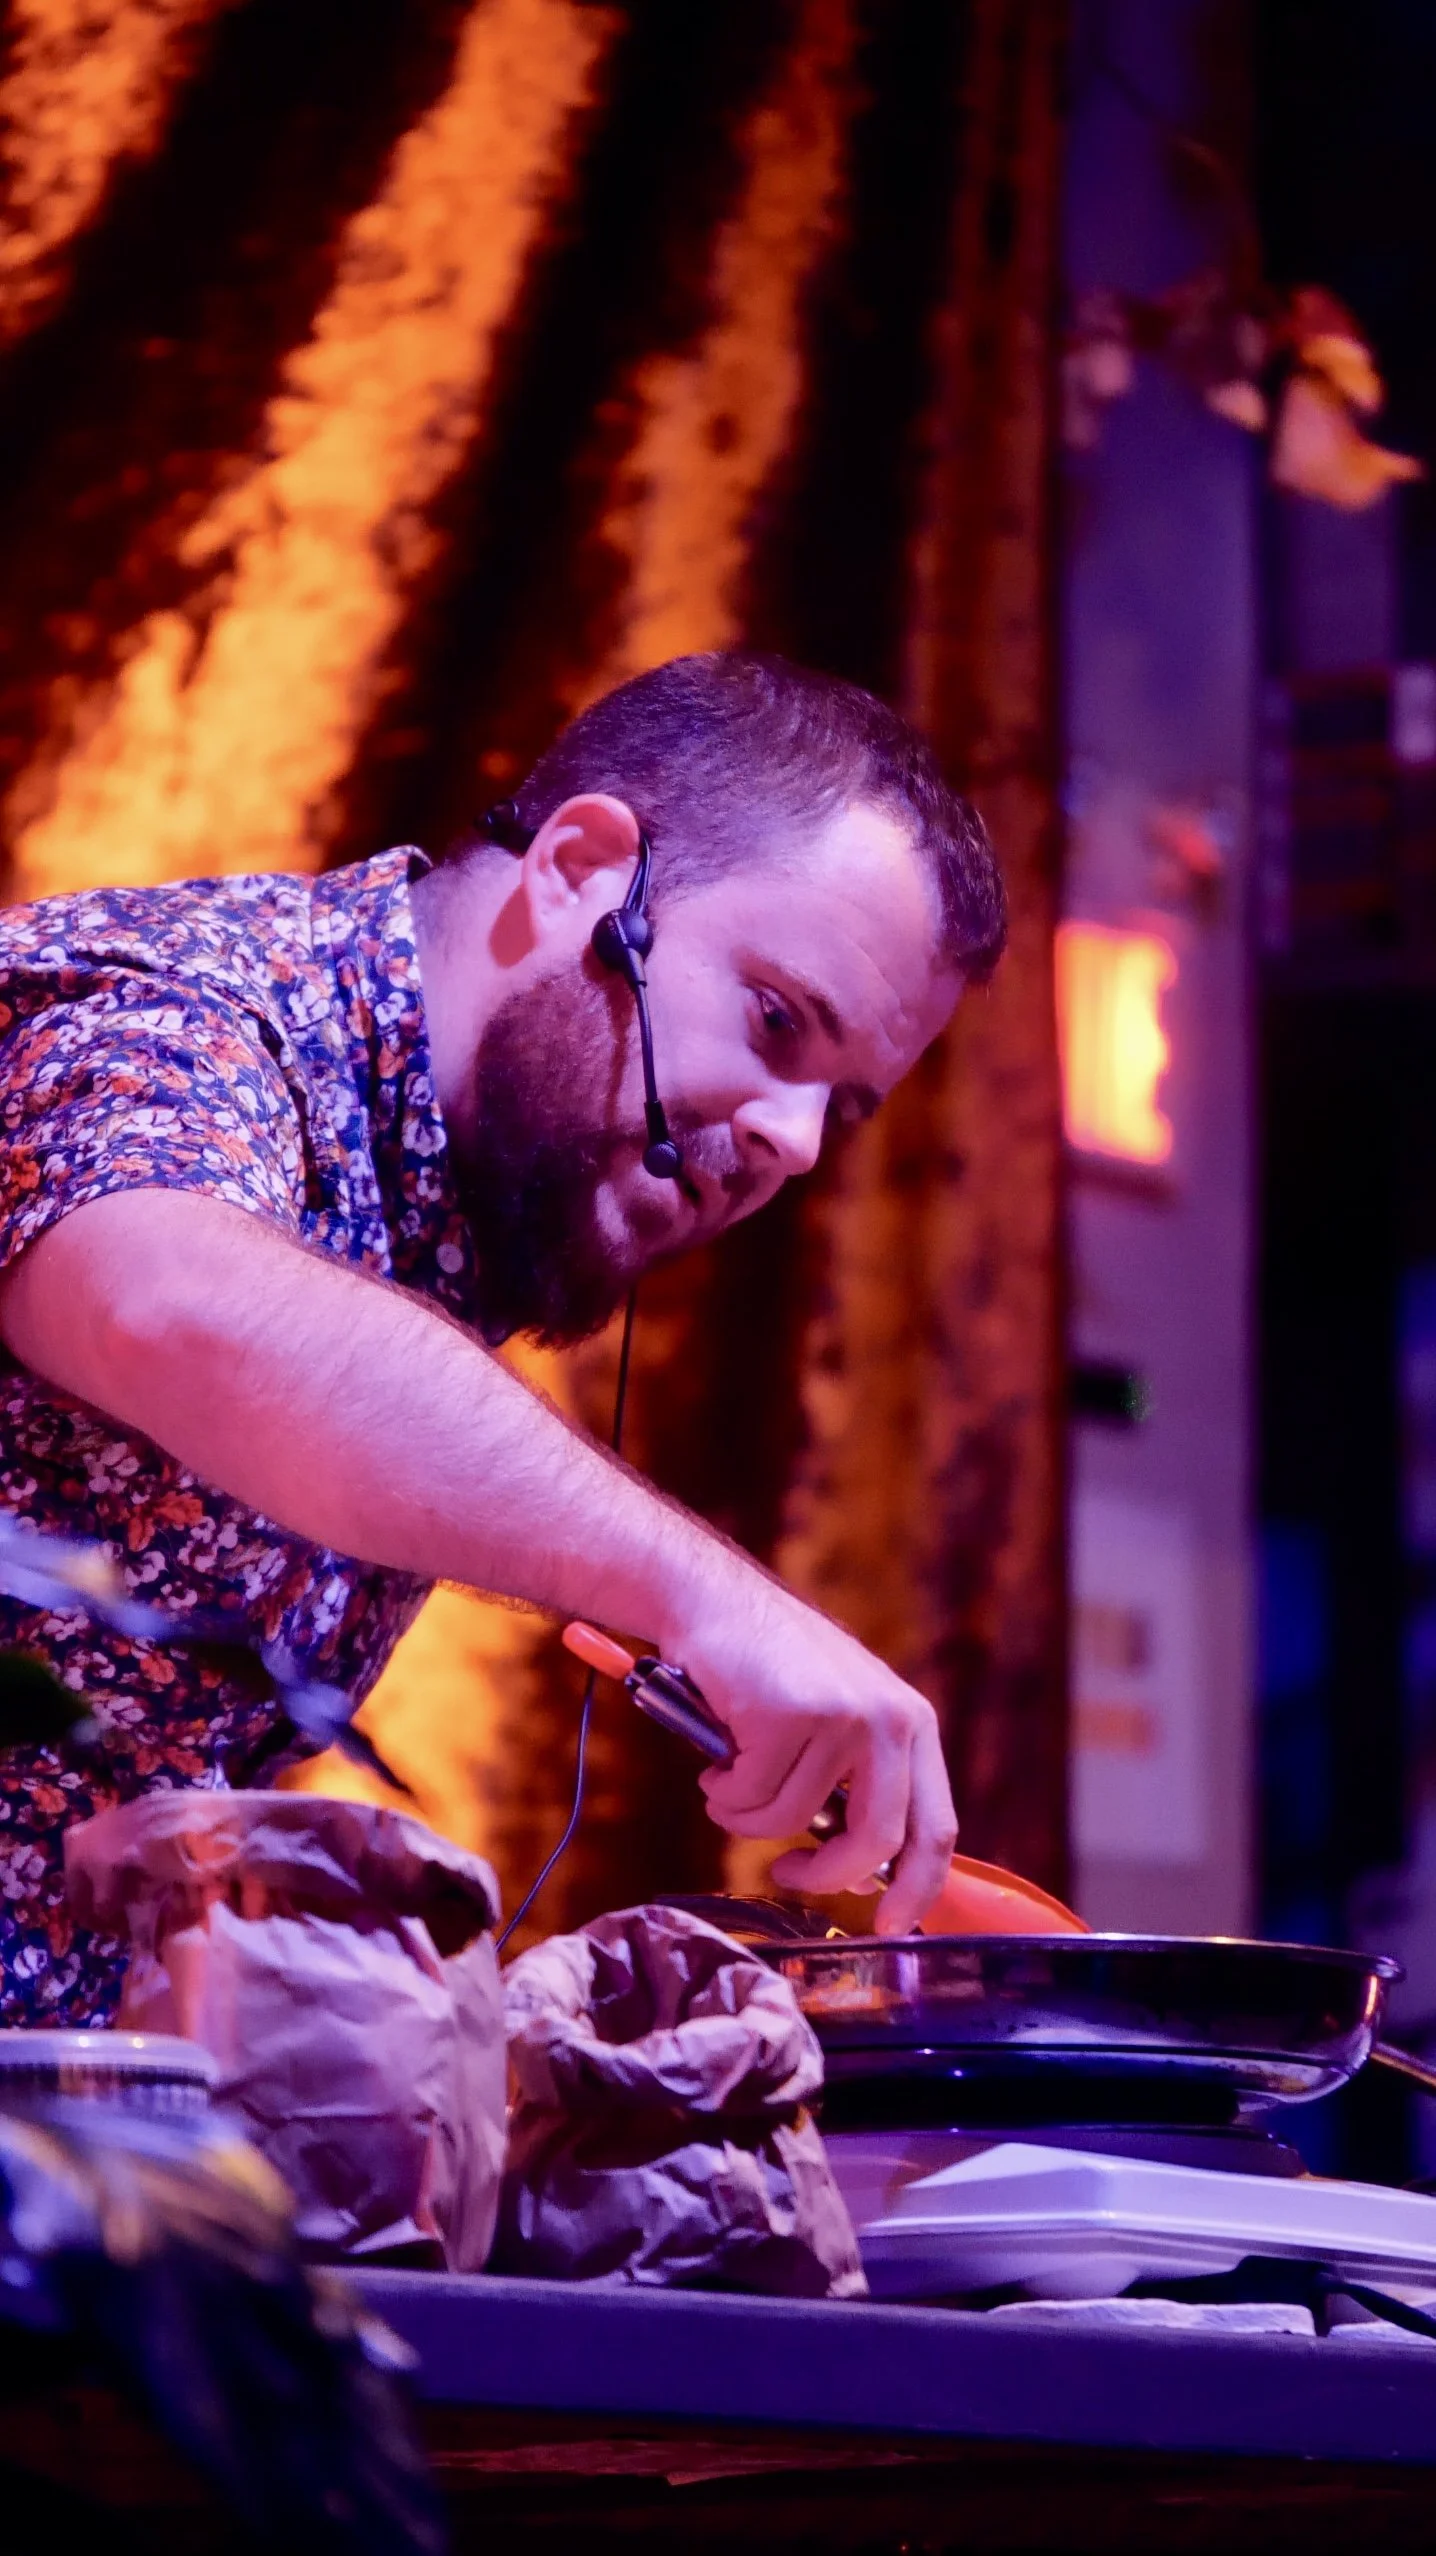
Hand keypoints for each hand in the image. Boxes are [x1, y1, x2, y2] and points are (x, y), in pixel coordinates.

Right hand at [671, 1582, 956, 1935]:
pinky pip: (750, 1796)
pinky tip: (718, 1752)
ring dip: (746, 1816)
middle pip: (874, 1841)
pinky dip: (724, 1790)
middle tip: (788, 1874)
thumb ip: (861, 1786)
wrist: (711, 1600)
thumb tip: (866, 1878)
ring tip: (730, 1777)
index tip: (889, 1927)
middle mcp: (890, 1719)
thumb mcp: (838, 1722)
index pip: (938, 1828)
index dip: (917, 1889)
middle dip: (825, 1875)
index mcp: (913, 1725)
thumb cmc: (767, 1672)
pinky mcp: (790, 1716)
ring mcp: (842, 1715)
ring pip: (791, 1821)